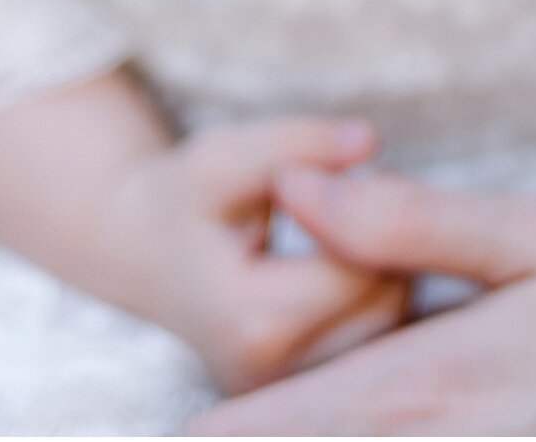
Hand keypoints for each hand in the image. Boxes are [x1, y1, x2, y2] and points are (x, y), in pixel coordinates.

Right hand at [97, 118, 409, 395]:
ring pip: (392, 326)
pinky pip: (376, 341)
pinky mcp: (301, 392)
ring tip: (351, 216)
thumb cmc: (184, 199)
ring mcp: (287, 395)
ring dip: (390, 264)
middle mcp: (272, 379)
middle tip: (361, 184)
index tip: (351, 166)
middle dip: (388, 237)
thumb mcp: (222, 156)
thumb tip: (369, 140)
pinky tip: (351, 251)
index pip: (361, 269)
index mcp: (251, 324)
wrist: (143, 257)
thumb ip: (296, 143)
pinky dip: (377, 291)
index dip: (372, 205)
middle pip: (386, 304)